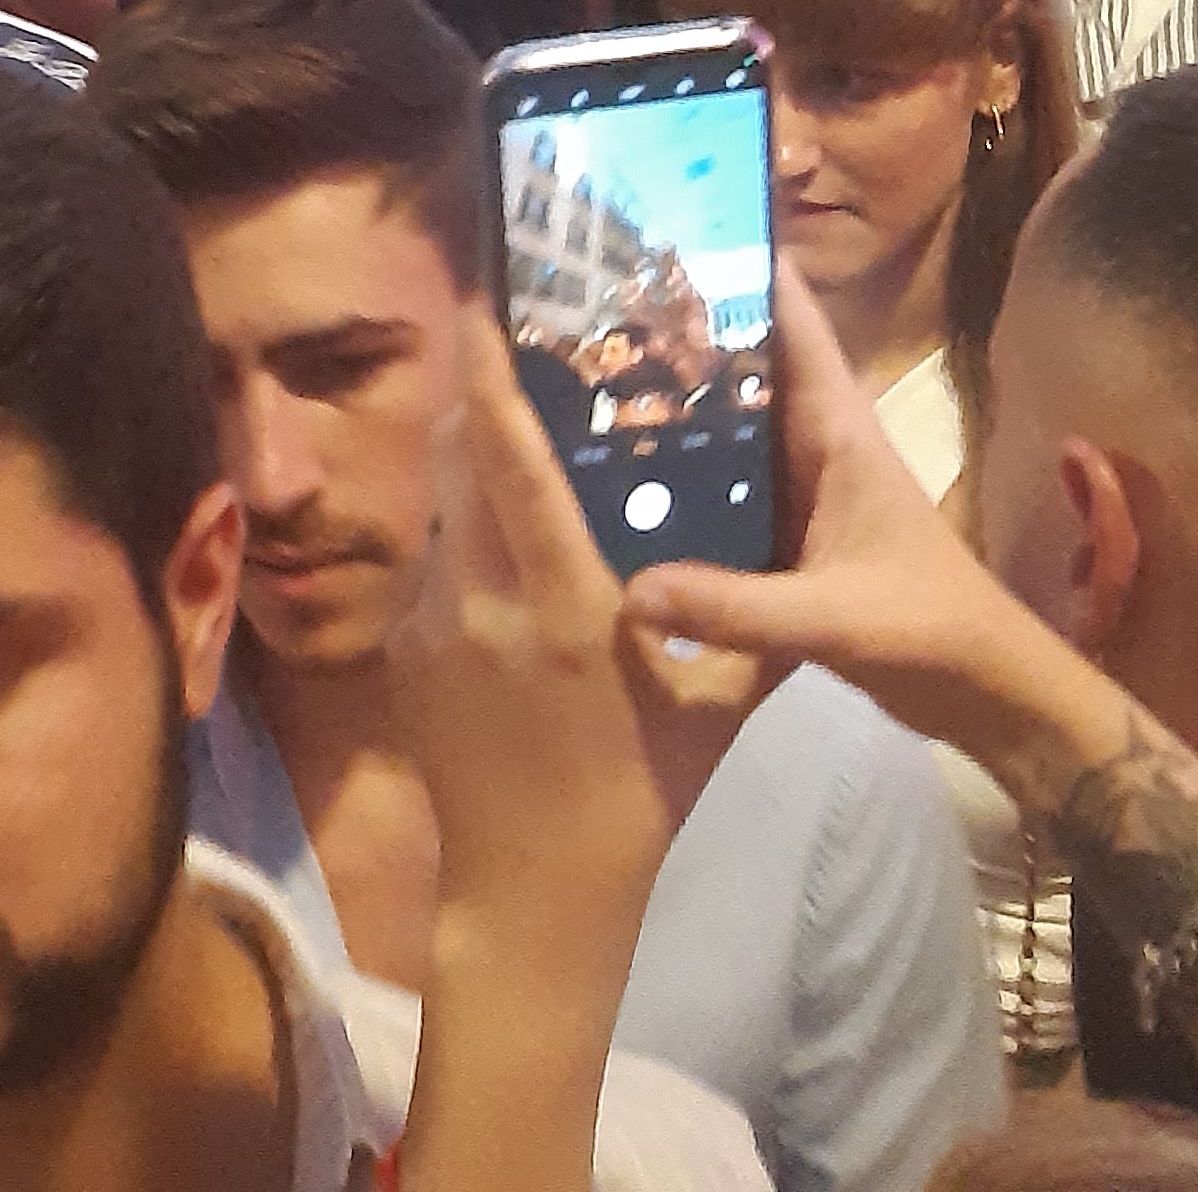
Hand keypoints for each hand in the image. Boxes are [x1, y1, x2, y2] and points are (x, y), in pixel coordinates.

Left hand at [393, 310, 758, 918]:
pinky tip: (495, 540)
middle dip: (478, 400)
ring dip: (466, 462)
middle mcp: (480, 598)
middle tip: (511, 347)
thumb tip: (797, 547)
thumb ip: (747, 624)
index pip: (512, 460)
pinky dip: (458, 533)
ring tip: (505, 425)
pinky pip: (428, 559)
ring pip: (438, 503)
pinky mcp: (400, 647)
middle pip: (459, 458)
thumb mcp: (713, 710)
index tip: (483, 308)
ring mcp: (428, 621)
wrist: (535, 889)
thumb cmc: (642, 793)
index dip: (491, 376)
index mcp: (563, 604)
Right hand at [623, 259, 1092, 779]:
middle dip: (677, 319)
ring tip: (578, 357)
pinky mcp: (790, 530)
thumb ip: (735, 608)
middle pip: (744, 358)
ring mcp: (802, 484)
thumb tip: (628, 591)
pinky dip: (679, 462)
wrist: (991, 696)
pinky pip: (724, 476)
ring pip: (729, 416)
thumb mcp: (833, 619)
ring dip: (673, 389)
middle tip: (582, 284)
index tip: (667, 211)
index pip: (790, 317)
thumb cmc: (929, 632)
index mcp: (838, 427)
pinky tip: (616, 467)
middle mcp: (816, 439)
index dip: (742, 257)